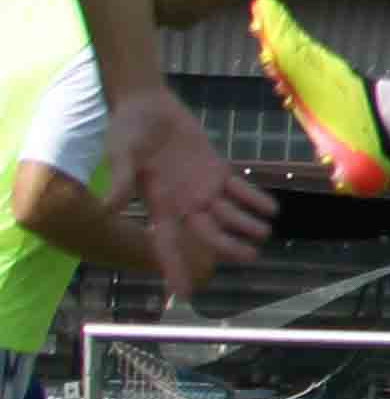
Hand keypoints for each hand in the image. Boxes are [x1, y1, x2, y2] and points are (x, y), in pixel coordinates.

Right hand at [110, 89, 271, 295]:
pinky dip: (254, 198)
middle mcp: (182, 202)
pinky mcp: (215, 168)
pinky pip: (238, 188)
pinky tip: (272, 209)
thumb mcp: (121, 153)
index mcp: (158, 204)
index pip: (166, 243)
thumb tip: (108, 208)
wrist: (146, 104)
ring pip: (227, 213)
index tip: (185, 294)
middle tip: (251, 257)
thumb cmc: (127, 130)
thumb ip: (121, 180)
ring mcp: (201, 187)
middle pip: (208, 233)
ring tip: (264, 234)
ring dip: (246, 224)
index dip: (175, 267)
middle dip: (227, 247)